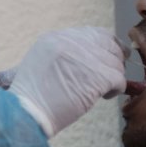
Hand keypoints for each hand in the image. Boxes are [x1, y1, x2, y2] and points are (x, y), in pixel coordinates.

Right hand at [7, 27, 126, 137]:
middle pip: (108, 44)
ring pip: (115, 62)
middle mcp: (70, 42)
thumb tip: (97, 55)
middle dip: (113, 60)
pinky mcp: (97, 76)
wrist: (26, 113)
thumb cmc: (33, 96)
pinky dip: (117, 88)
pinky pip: (119, 78)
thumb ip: (66, 53)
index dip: (104, 47)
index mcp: (56, 37)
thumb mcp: (42, 62)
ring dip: (114, 77)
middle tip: (111, 75)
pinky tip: (105, 96)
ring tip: (103, 90)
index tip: (109, 58)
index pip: (92, 33)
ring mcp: (85, 57)